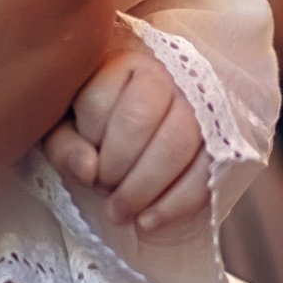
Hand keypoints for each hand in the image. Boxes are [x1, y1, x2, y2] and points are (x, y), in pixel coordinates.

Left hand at [44, 38, 212, 237]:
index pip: (100, 101)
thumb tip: (88, 170)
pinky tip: (147, 222)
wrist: (132, 129)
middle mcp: (163, 72)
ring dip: (144, 188)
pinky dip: (175, 204)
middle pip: (141, 120)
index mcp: (118, 60)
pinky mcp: (219, 140)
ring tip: (118, 213)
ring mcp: (196, 104)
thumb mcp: (63, 129)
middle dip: (115, 167)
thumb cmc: (91, 125)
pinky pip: (206, 172)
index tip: (83, 162)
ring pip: (178, 142)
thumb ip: (65, 147)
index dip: (88, 141)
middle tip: (101, 191)